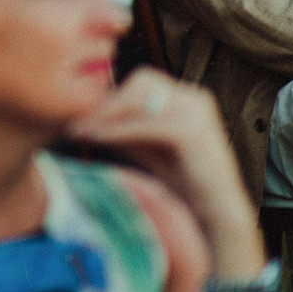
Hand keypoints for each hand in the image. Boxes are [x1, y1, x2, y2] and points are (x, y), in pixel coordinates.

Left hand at [68, 69, 259, 262]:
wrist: (212, 211)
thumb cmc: (178, 178)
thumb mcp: (142, 144)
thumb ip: (118, 125)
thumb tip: (79, 115)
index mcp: (186, 96)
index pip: (141, 80)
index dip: (110, 94)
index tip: (81, 112)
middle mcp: (195, 97)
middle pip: (141, 81)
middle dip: (108, 101)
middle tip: (79, 120)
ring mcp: (198, 112)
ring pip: (142, 99)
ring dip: (108, 114)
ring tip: (83, 130)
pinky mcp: (194, 132)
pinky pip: (148, 123)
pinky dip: (120, 129)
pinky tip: (98, 138)